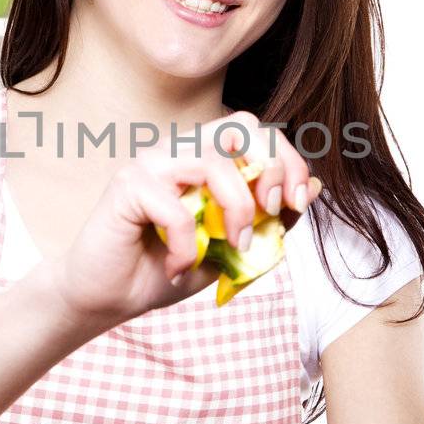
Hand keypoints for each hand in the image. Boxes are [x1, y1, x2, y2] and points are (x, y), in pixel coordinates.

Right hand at [55, 110, 319, 329]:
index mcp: (204, 158)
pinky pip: (176, 207)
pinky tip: (177, 266)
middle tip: (271, 212)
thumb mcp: (231, 249)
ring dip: (236, 209)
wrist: (109, 298)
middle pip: (240, 126)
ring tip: (228, 247)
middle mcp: (179, 150)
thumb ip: (270, 219)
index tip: (294, 204)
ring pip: (213, 160)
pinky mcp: (127, 184)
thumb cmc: (164, 269)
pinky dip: (187, 245)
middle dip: (270, 168)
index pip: (256, 131)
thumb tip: (315, 187)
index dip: (287, 160)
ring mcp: (151, 163)